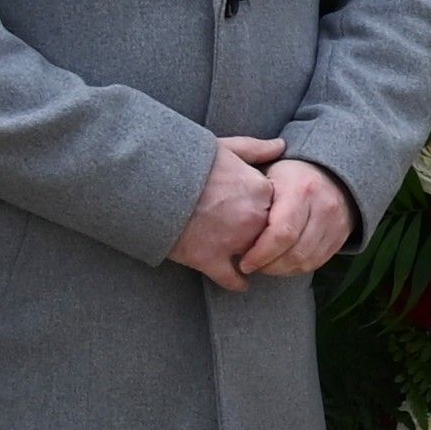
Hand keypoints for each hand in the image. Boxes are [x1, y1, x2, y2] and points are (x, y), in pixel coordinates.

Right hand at [171, 137, 283, 285]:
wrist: (148, 181)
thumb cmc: (186, 161)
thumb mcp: (224, 148)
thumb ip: (256, 148)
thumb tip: (281, 145)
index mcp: (260, 191)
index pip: (281, 207)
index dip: (273, 210)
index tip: (266, 212)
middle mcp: (253, 219)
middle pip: (271, 233)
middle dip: (268, 237)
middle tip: (262, 239)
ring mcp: (233, 241)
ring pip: (257, 257)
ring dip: (256, 260)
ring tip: (254, 261)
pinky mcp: (209, 259)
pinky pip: (231, 278)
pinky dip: (237, 282)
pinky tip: (240, 283)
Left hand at [246, 157, 356, 280]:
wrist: (331, 173)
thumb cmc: (288, 175)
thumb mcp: (267, 169)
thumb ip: (249, 188)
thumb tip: (224, 215)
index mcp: (301, 189)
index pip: (282, 233)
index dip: (261, 254)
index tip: (243, 262)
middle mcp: (323, 207)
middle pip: (295, 252)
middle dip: (268, 266)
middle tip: (249, 266)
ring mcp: (335, 224)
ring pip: (306, 261)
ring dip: (281, 270)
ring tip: (262, 266)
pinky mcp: (340, 237)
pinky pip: (317, 262)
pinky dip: (295, 268)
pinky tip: (280, 264)